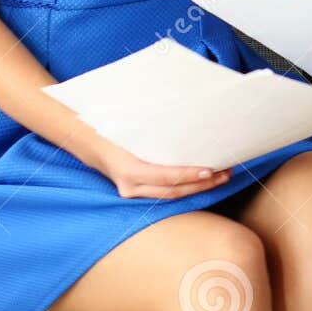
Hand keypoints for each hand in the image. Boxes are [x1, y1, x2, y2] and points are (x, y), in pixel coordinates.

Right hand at [86, 139, 232, 199]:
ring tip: (221, 176)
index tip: (210, 170)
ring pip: (171, 195)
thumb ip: (153, 129)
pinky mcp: (136, 190)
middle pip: (173, 190)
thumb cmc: (109, 128)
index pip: (165, 177)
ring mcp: (131, 191)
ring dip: (198, 187)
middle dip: (202, 184)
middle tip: (226, 172)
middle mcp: (129, 186)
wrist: (84, 139)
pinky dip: (185, 187)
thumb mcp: (128, 125)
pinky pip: (164, 192)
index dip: (188, 175)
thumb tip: (187, 114)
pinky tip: (202, 179)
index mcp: (127, 169)